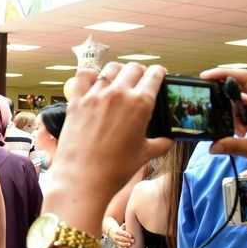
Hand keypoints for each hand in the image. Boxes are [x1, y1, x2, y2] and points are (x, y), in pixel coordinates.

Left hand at [48, 63, 172, 201]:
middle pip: (133, 68)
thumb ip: (161, 143)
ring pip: (110, 69)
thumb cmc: (115, 170)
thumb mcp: (145, 155)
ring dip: (118, 72)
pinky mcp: (77, 101)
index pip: (154, 75)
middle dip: (140, 72)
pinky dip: (90, 74)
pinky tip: (94, 81)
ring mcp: (95, 95)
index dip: (159, 73)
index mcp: (140, 103)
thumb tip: (169, 139)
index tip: (159, 76)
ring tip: (118, 80)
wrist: (83, 178)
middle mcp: (119, 94)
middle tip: (140, 81)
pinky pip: (83, 75)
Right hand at [109, 223, 133, 247]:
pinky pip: (119, 247)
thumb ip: (123, 226)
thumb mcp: (120, 227)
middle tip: (133, 240)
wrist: (111, 233)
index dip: (126, 235)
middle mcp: (116, 237)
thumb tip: (124, 224)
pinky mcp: (116, 245)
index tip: (131, 236)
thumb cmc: (119, 230)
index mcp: (117, 231)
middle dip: (127, 240)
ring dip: (125, 244)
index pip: (122, 233)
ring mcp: (116, 241)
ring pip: (120, 243)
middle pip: (122, 238)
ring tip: (130, 244)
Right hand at [200, 69, 246, 182]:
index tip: (206, 76)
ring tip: (238, 133)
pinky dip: (235, 122)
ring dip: (232, 116)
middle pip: (239, 89)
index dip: (224, 74)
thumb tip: (211, 146)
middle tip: (213, 109)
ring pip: (238, 103)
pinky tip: (239, 134)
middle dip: (224, 99)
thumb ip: (231, 145)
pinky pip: (241, 113)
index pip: (245, 79)